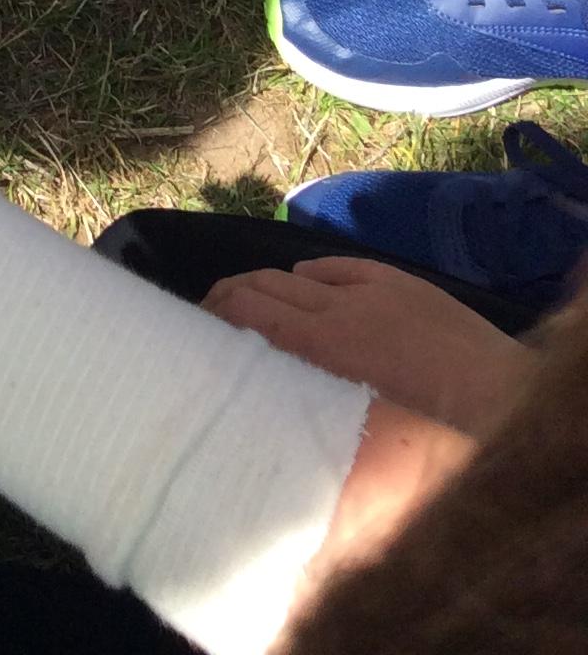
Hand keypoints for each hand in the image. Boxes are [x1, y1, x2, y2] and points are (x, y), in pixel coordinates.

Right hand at [204, 255, 534, 438]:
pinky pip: (336, 267)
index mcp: (325, 343)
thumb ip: (306, 393)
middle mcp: (338, 306)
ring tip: (244, 300)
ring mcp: (367, 289)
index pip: (251, 310)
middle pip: (264, 286)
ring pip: (294, 275)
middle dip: (228, 295)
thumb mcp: (355, 416)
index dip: (216, 310)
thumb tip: (265, 393)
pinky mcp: (395, 281)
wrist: (498, 394)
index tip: (193, 325)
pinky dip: (310, 274)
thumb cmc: (428, 425)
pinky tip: (302, 282)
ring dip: (263, 285)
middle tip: (205, 315)